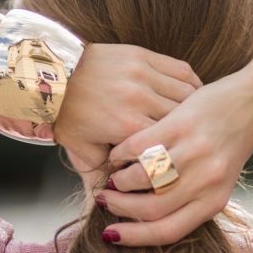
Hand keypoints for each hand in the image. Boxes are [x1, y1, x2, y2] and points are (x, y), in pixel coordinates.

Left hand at [54, 44, 202, 170]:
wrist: (54, 73)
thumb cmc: (67, 114)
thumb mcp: (81, 149)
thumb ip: (102, 173)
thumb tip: (116, 197)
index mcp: (125, 126)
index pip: (165, 146)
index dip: (174, 156)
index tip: (178, 160)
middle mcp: (138, 99)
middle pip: (181, 121)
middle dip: (188, 133)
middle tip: (194, 141)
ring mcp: (143, 74)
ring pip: (187, 95)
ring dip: (195, 109)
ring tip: (198, 120)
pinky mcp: (144, 56)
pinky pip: (182, 71)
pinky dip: (193, 84)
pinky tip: (194, 96)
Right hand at [98, 71, 252, 244]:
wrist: (252, 102)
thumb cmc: (229, 146)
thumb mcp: (217, 181)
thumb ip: (189, 201)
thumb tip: (145, 220)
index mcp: (214, 200)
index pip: (167, 230)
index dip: (133, 237)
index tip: (110, 235)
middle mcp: (206, 180)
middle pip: (151, 208)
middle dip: (120, 209)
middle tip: (106, 200)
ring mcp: (194, 151)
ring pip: (142, 178)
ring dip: (120, 181)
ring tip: (114, 178)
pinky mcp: (182, 123)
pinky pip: (140, 145)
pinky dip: (122, 153)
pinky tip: (118, 154)